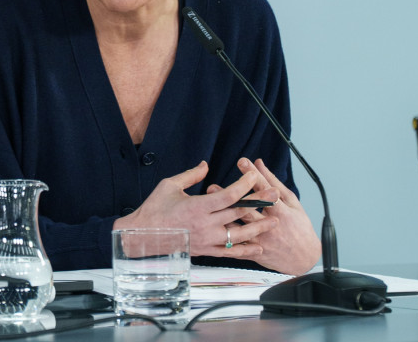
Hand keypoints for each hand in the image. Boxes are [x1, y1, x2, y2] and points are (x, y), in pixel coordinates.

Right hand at [114, 160, 278, 260]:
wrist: (143, 236)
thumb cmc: (154, 209)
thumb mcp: (170, 185)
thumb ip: (191, 175)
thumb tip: (206, 165)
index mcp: (198, 206)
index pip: (228, 195)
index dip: (244, 186)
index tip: (254, 176)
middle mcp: (206, 224)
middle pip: (238, 213)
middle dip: (258, 202)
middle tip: (274, 195)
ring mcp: (207, 240)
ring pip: (239, 235)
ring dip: (258, 227)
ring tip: (274, 221)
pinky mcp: (206, 251)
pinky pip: (229, 252)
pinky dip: (246, 251)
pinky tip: (258, 247)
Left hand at [207, 157, 320, 274]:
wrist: (305, 259)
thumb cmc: (300, 227)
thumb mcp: (292, 202)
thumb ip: (273, 181)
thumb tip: (258, 163)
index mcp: (281, 212)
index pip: (265, 189)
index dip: (253, 175)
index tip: (242, 162)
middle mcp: (270, 226)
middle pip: (247, 210)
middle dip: (230, 199)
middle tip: (213, 188)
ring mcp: (262, 241)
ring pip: (239, 229)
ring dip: (222, 217)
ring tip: (209, 207)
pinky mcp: (256, 253)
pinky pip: (238, 247)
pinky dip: (226, 239)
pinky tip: (213, 230)